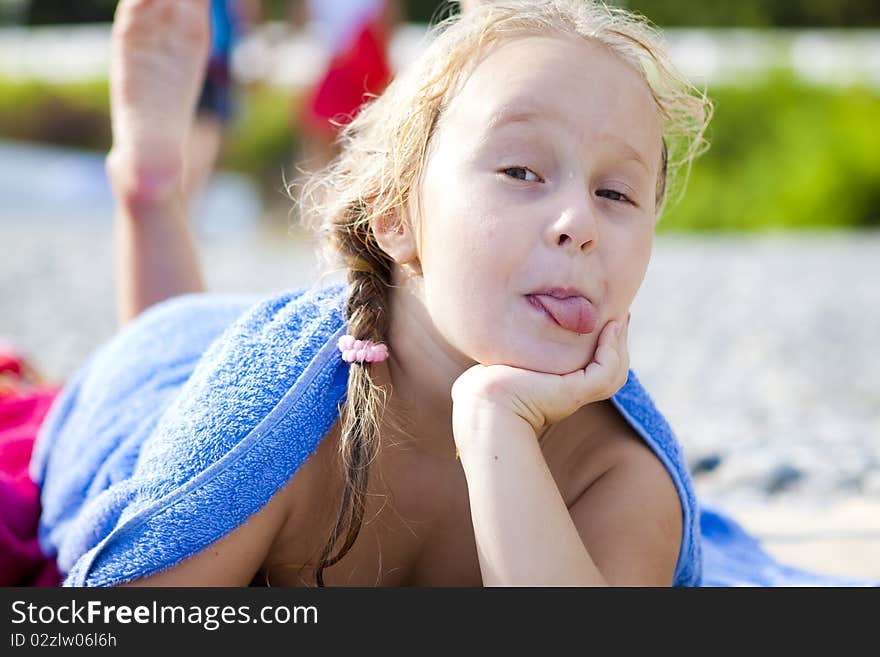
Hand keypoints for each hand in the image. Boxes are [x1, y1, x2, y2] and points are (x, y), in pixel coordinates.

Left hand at [451, 314, 630, 437]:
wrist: (480, 405)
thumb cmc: (481, 387)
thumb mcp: (502, 362)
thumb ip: (512, 350)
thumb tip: (505, 335)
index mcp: (555, 389)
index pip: (591, 368)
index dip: (602, 346)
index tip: (604, 319)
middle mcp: (568, 394)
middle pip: (610, 370)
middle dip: (618, 342)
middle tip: (621, 316)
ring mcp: (573, 395)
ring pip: (614, 371)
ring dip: (619, 343)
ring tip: (618, 320)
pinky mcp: (573, 392)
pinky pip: (606, 370)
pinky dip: (612, 349)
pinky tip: (609, 328)